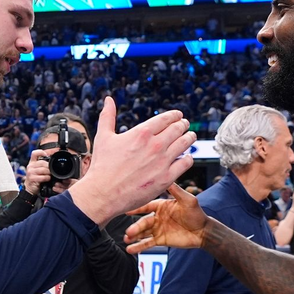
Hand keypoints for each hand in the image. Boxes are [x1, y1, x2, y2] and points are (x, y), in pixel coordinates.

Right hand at [23, 150, 50, 194]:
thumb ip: (42, 164)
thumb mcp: (38, 169)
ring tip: (49, 175)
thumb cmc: (35, 178)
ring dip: (49, 173)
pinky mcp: (32, 178)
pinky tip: (47, 179)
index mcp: (32, 162)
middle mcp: (30, 166)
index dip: (41, 152)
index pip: (34, 153)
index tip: (46, 154)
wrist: (30, 187)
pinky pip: (43, 177)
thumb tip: (51, 161)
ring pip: (43, 170)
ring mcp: (30, 172)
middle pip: (42, 162)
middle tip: (51, 170)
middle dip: (49, 167)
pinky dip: (47, 178)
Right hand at [67, 97, 195, 223]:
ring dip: (189, 138)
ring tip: (191, 136)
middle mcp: (155, 145)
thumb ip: (108, 116)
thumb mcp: (103, 137)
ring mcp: (162, 161)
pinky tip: (187, 157)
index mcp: (141, 133)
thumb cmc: (102, 166)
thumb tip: (108, 100)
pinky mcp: (166, 178)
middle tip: (185, 125)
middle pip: (178, 129)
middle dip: (183, 125)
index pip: (166, 118)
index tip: (178, 115)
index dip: (174, 115)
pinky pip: (185, 163)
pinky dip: (188, 158)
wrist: (103, 194)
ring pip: (184, 144)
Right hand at [124, 183, 207, 253]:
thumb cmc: (197, 214)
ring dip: (134, 236)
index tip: (126, 208)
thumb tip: (167, 176)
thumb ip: (176, 190)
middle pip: (143, 222)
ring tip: (126, 239)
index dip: (136, 207)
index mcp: (161, 206)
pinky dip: (138, 246)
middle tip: (129, 232)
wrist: (203, 232)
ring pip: (143, 233)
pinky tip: (130, 249)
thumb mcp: (188, 200)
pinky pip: (147, 243)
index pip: (146, 206)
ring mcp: (158, 229)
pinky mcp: (160, 240)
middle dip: (135, 227)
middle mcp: (157, 217)